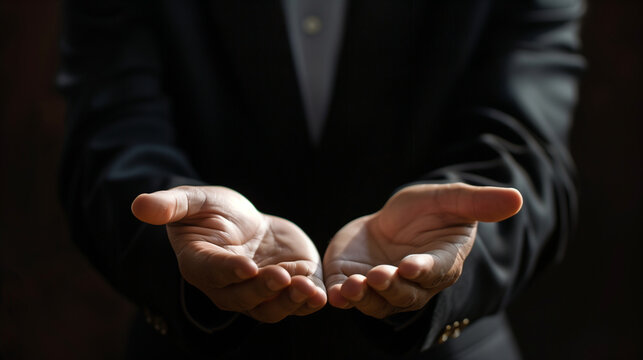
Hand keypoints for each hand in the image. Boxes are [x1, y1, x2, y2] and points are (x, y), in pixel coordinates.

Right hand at [131, 186, 325, 322]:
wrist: (247, 224)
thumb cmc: (214, 210)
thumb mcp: (194, 200)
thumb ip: (171, 205)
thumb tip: (138, 205)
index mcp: (200, 264)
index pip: (212, 271)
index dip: (228, 270)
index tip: (245, 265)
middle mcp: (227, 287)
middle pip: (243, 297)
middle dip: (263, 289)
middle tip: (281, 276)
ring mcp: (256, 293)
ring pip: (270, 308)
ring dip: (289, 302)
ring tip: (309, 290)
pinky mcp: (283, 291)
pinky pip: (294, 303)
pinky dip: (307, 301)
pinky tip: (322, 293)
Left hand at [323, 183, 521, 318]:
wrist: (390, 221)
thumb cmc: (426, 210)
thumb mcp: (448, 199)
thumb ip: (477, 202)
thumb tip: (517, 198)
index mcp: (442, 263)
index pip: (437, 271)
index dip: (425, 270)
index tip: (412, 265)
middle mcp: (414, 284)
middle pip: (406, 294)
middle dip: (391, 287)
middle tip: (378, 275)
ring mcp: (384, 287)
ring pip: (377, 302)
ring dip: (365, 298)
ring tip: (351, 287)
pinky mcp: (357, 283)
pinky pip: (350, 298)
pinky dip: (342, 298)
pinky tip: (332, 293)